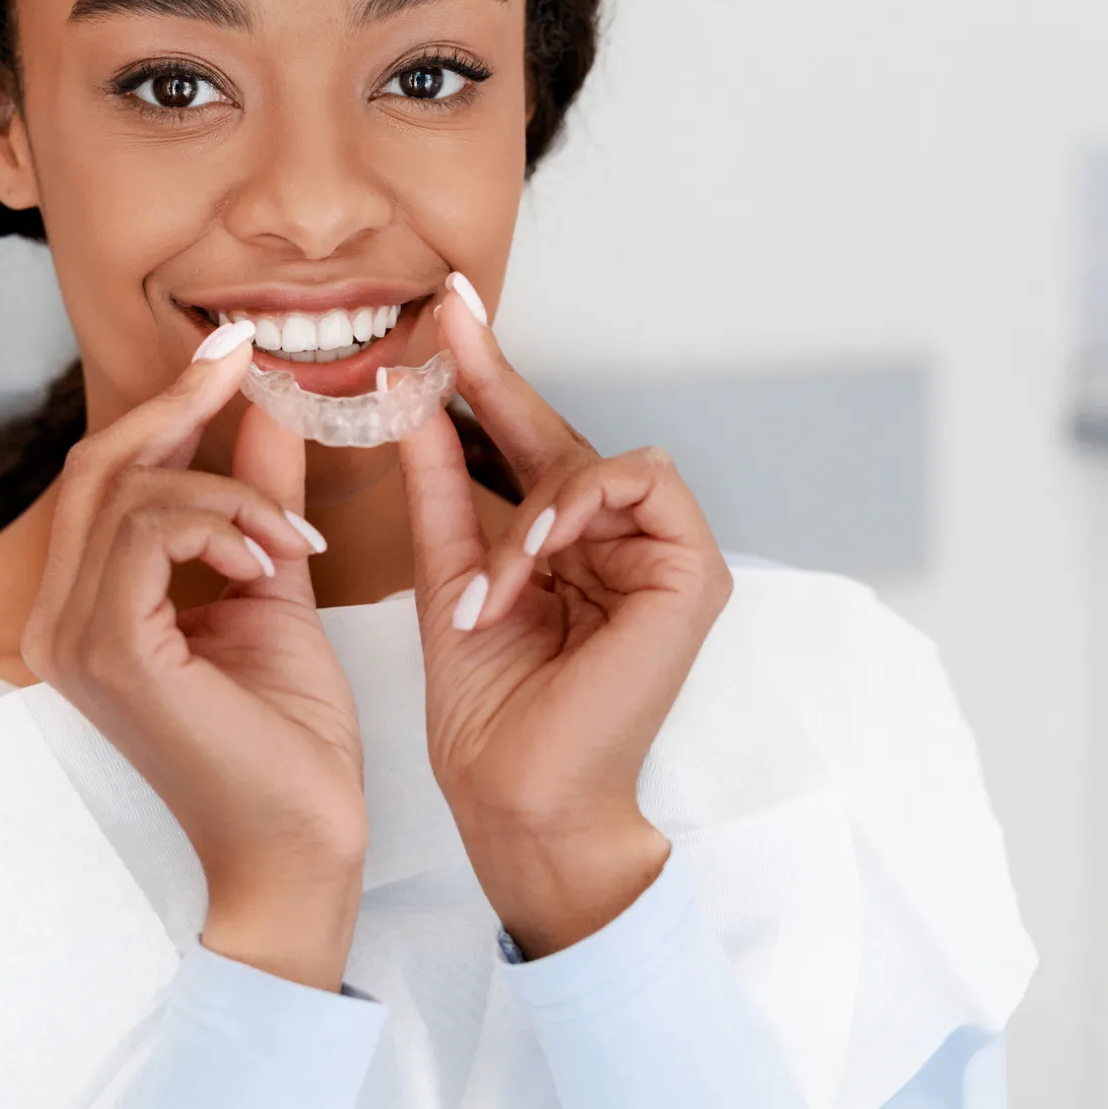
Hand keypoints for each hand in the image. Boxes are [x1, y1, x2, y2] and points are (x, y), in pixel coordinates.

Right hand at [21, 324, 364, 989]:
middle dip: (179, 404)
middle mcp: (60, 619)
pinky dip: (221, 520)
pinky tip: (271, 559)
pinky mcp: (110, 653)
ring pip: (130, 490)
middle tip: (248, 362)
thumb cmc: (286, 744)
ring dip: (227, 488)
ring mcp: (74, 637)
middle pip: (99, 467)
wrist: (301, 848)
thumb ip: (257, 500)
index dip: (166, 404)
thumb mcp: (272, 587)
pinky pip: (152, 531)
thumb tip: (266, 411)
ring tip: (289, 537)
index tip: (233, 351)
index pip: (106, 478)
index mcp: (88, 607)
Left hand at [397, 276, 732, 957]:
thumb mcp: (449, 571)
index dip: (487, 376)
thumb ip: (441, 484)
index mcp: (563, 545)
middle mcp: (616, 544)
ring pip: (600, 460)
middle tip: (447, 320)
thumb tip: (412, 398)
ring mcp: (661, 557)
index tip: (443, 312)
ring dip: (535, 505)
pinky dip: (578, 510)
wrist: (516, 797)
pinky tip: (537, 549)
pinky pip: (640, 486)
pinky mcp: (695, 574)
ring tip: (495, 580)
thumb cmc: (488, 708)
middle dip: (498, 381)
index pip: (525, 443)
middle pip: (564, 437)